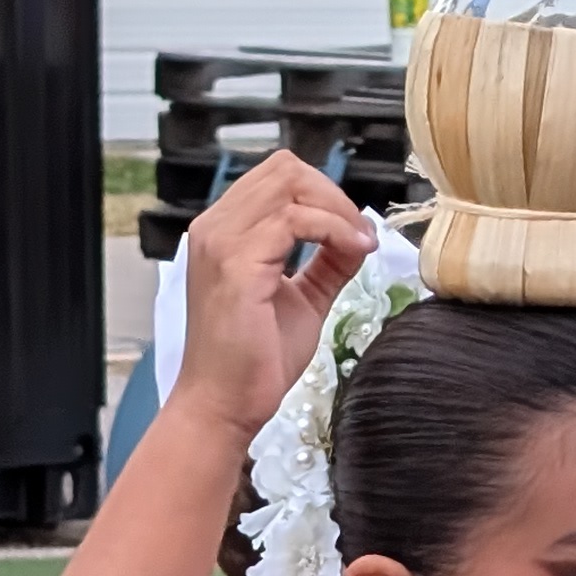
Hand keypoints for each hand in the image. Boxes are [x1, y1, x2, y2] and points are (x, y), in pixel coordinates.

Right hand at [166, 154, 373, 440]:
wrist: (224, 406)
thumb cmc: (253, 361)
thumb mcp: (302, 299)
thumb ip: (327, 263)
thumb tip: (359, 236)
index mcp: (224, 232)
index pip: (278, 177)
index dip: (324, 194)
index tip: (354, 230)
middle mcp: (215, 227)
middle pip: (285, 169)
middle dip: (334, 196)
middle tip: (360, 233)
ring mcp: (221, 242)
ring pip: (291, 186)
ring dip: (338, 210)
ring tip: (361, 244)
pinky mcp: (236, 264)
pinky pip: (296, 220)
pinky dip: (334, 230)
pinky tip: (353, 252)